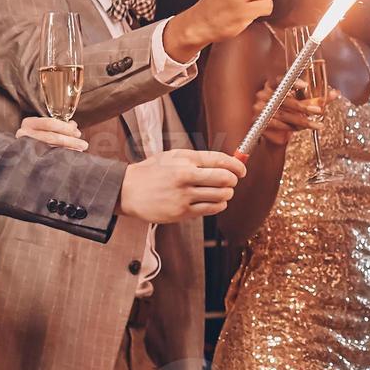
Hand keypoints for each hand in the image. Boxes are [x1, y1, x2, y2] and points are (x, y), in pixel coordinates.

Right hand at [14, 116, 86, 151]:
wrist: (19, 160)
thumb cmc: (36, 139)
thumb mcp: (46, 129)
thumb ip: (59, 126)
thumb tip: (74, 125)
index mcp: (29, 123)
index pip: (49, 123)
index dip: (66, 128)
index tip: (78, 133)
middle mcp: (24, 133)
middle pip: (51, 136)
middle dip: (70, 140)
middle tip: (84, 144)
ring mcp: (24, 146)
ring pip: (49, 148)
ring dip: (68, 149)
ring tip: (80, 151)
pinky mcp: (26, 158)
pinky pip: (46, 158)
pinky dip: (60, 156)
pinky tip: (70, 158)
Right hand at [119, 149, 245, 222]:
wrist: (128, 190)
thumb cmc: (152, 171)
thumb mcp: (173, 156)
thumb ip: (199, 159)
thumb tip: (226, 162)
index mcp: (185, 159)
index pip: (220, 160)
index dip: (237, 165)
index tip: (242, 169)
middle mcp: (185, 176)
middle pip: (225, 178)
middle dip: (233, 180)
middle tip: (231, 181)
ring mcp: (184, 196)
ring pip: (221, 196)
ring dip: (227, 194)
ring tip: (222, 191)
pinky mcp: (181, 212)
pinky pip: (211, 209)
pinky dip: (218, 205)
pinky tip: (215, 201)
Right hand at [251, 79, 321, 148]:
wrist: (277, 134)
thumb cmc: (290, 115)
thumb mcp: (303, 105)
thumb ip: (317, 99)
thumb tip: (335, 93)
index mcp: (273, 85)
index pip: (282, 80)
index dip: (293, 82)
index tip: (305, 85)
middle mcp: (264, 94)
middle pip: (285, 99)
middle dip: (304, 106)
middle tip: (318, 110)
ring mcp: (260, 107)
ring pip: (283, 113)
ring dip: (301, 120)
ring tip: (315, 124)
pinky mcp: (259, 121)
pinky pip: (277, 123)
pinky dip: (290, 127)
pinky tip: (299, 129)